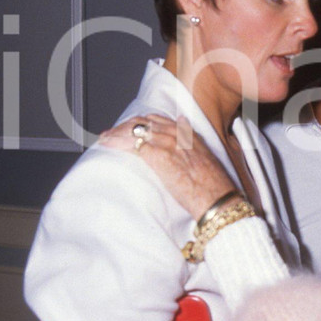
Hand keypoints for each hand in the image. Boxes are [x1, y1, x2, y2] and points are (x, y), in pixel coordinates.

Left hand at [99, 114, 236, 220]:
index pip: (159, 120)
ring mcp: (168, 144)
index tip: (131, 128)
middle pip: (145, 122)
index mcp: (189, 135)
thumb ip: (192, 142)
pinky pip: (132, 143)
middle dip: (126, 126)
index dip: (142, 123)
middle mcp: (178, 134)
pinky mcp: (159, 156)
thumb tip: (183, 123)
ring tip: (104, 138)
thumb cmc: (213, 187)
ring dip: (117, 133)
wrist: (217, 199)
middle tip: (112, 133)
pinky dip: (117, 142)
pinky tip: (107, 144)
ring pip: (136, 130)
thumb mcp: (205, 159)